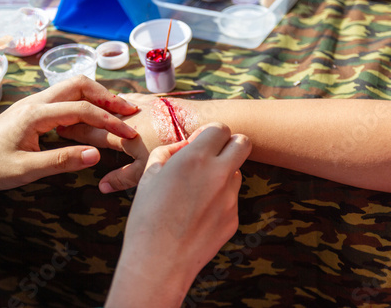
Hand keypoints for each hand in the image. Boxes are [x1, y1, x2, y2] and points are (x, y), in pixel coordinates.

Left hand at [0, 75, 137, 204]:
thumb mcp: (26, 169)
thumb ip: (62, 161)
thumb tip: (97, 154)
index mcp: (35, 114)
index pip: (83, 109)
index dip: (109, 121)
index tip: (129, 132)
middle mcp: (36, 101)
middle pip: (79, 85)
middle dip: (107, 96)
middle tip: (128, 110)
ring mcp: (34, 103)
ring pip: (72, 88)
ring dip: (97, 97)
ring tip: (117, 112)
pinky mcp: (33, 110)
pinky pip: (64, 98)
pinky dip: (85, 103)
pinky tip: (93, 117)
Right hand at [57, 93, 193, 192]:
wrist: (202, 124)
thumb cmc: (175, 152)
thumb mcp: (148, 171)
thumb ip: (123, 177)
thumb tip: (102, 186)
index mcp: (121, 135)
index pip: (89, 132)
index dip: (72, 131)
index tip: (58, 129)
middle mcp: (126, 116)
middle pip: (95, 115)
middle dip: (79, 116)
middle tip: (64, 116)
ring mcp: (141, 105)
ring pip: (111, 104)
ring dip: (97, 106)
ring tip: (84, 107)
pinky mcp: (155, 99)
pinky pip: (129, 98)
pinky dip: (119, 100)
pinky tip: (119, 100)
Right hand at [105, 123, 251, 307]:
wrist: (159, 261)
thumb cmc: (147, 216)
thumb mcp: (149, 175)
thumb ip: (170, 152)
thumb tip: (186, 146)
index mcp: (196, 158)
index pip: (220, 128)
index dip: (210, 133)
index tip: (198, 144)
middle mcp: (219, 174)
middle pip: (243, 143)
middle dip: (230, 144)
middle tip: (212, 156)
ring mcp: (230, 198)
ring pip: (237, 172)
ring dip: (223, 173)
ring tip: (197, 191)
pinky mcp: (233, 218)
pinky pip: (231, 199)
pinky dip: (219, 200)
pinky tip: (198, 215)